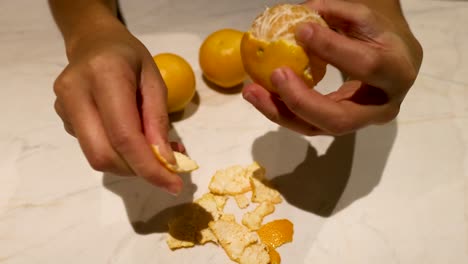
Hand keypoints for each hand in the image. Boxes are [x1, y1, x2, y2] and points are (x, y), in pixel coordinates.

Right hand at [53, 23, 182, 194]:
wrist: (93, 42)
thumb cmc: (130, 58)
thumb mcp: (155, 81)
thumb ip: (158, 121)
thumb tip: (165, 161)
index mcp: (104, 75)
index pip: (124, 136)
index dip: (148, 167)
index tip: (173, 185)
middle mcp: (75, 93)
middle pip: (103, 155)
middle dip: (137, 170)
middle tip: (165, 171)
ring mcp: (63, 107)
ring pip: (96, 157)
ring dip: (130, 164)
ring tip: (154, 150)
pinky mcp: (62, 118)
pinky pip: (93, 147)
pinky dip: (118, 154)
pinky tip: (133, 139)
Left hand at [242, 0, 422, 135]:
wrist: (396, 62)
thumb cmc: (378, 36)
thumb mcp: (365, 17)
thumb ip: (337, 11)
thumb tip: (300, 13)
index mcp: (396, 72)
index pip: (367, 65)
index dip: (333, 49)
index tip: (300, 31)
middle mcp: (382, 108)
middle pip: (340, 118)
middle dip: (302, 100)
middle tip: (275, 75)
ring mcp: (359, 123)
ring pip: (317, 129)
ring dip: (280, 113)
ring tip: (251, 92)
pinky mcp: (338, 126)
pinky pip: (307, 125)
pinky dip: (281, 112)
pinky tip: (260, 96)